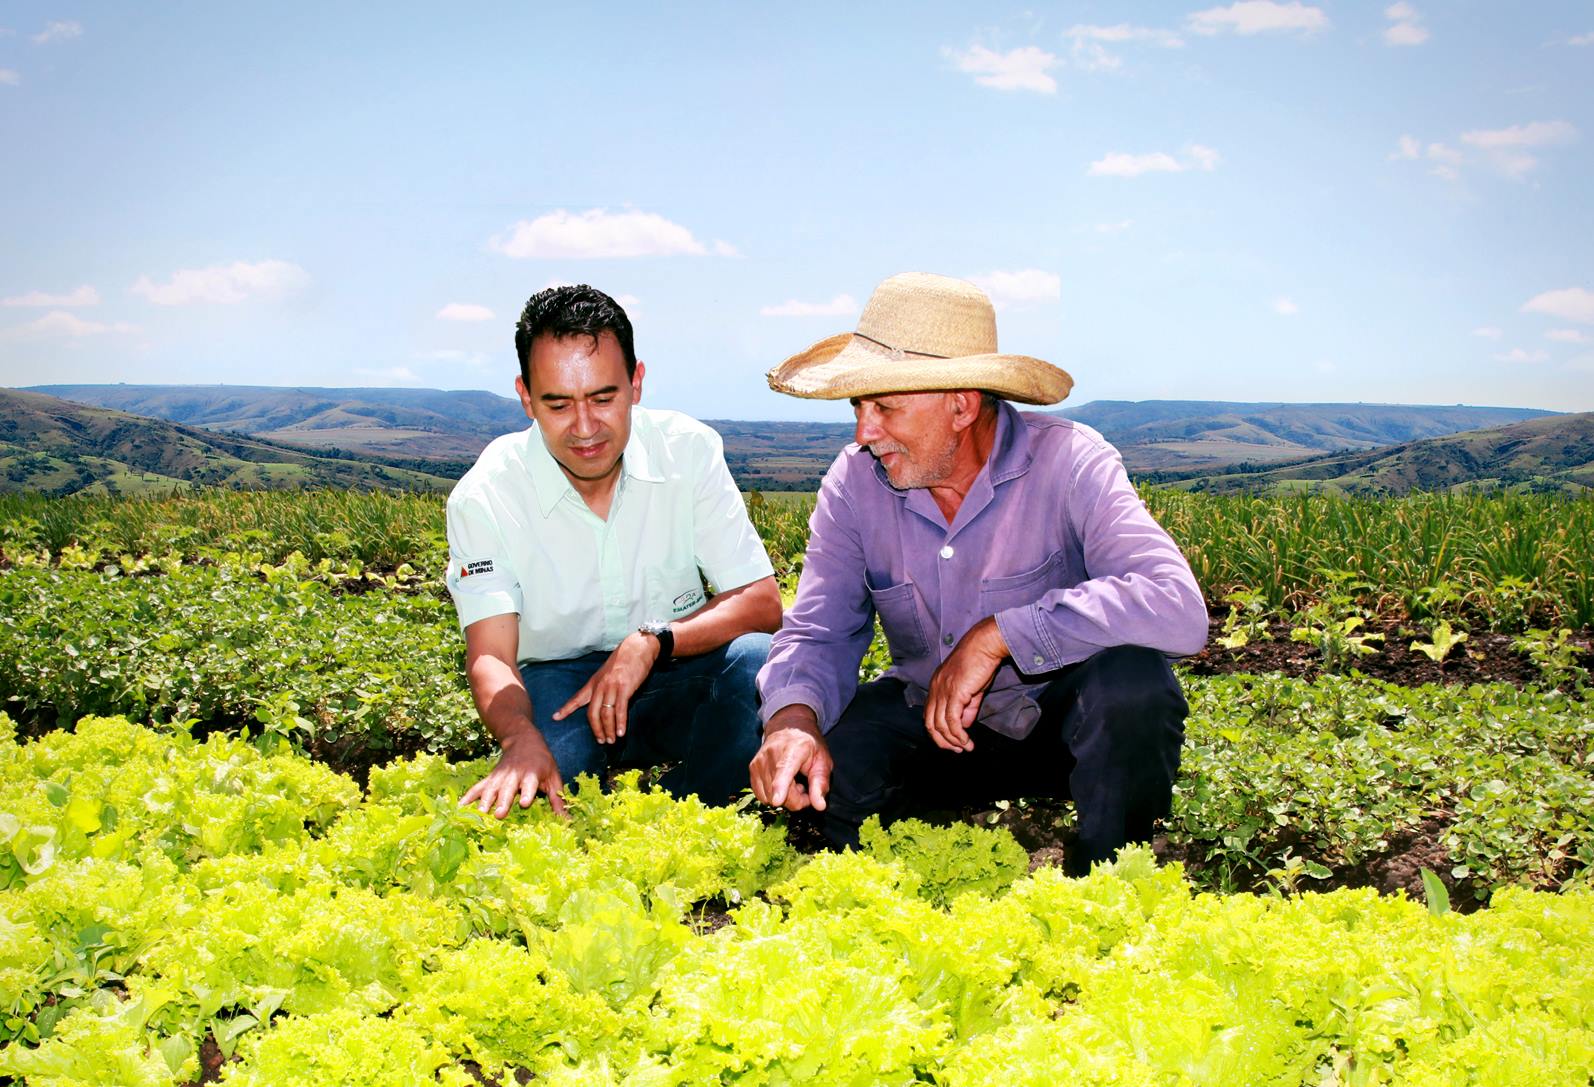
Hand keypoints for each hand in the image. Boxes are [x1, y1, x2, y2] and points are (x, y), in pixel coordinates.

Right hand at [460, 730, 566, 818]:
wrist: (523, 739)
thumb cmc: (542, 761)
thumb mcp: (554, 776)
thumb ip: (558, 798)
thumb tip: (569, 820)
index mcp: (531, 774)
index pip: (529, 784)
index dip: (527, 793)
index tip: (524, 802)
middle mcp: (514, 775)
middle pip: (507, 789)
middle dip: (502, 801)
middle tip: (498, 815)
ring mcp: (499, 777)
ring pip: (490, 789)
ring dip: (484, 802)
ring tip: (479, 816)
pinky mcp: (490, 778)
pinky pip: (478, 788)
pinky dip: (468, 797)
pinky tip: (459, 808)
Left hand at [552, 632, 659, 744]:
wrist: (637, 647)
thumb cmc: (624, 661)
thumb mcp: (607, 673)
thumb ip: (602, 687)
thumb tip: (602, 703)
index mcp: (594, 683)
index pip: (577, 698)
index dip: (566, 709)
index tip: (555, 718)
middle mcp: (600, 686)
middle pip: (592, 713)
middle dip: (596, 730)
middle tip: (601, 741)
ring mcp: (612, 687)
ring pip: (606, 714)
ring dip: (609, 730)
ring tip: (612, 740)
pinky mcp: (624, 688)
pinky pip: (620, 709)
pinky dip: (620, 723)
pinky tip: (621, 732)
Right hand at [749, 706, 831, 811]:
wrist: (789, 727)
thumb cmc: (809, 746)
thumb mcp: (823, 762)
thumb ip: (820, 784)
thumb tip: (819, 806)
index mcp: (794, 749)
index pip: (784, 770)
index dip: (781, 786)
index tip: (777, 800)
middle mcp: (772, 753)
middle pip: (779, 792)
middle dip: (796, 800)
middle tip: (805, 789)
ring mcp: (759, 761)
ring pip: (770, 797)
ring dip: (785, 798)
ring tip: (793, 783)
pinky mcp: (752, 768)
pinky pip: (761, 796)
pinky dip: (772, 796)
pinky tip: (782, 784)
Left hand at [925, 617, 1007, 752]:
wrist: (985, 646)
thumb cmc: (980, 663)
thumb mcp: (972, 689)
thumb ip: (967, 707)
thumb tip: (964, 725)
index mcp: (936, 686)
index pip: (929, 714)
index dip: (938, 732)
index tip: (951, 742)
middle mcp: (935, 689)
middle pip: (930, 723)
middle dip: (942, 741)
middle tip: (956, 750)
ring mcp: (943, 691)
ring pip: (940, 725)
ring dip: (952, 741)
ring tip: (965, 747)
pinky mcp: (954, 693)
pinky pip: (952, 721)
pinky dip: (958, 734)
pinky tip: (966, 741)